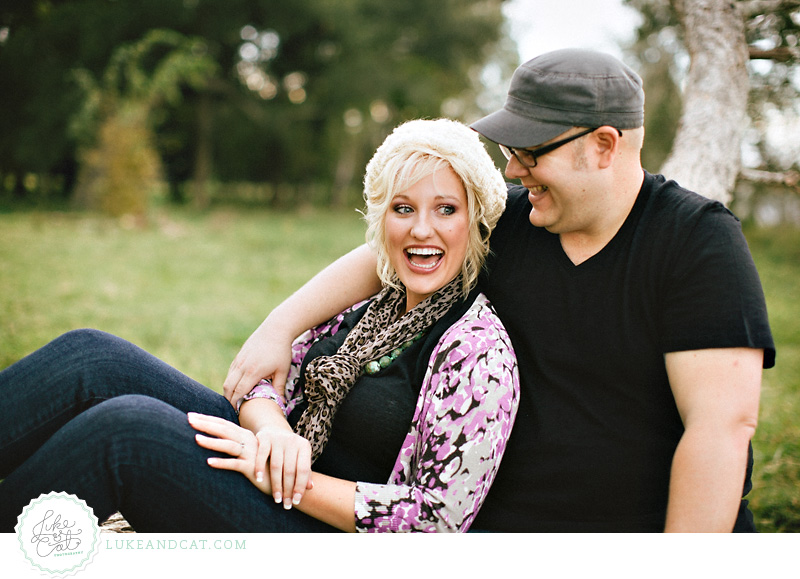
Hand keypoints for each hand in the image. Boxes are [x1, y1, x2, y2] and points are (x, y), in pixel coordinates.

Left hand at [188, 413, 311, 507]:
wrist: (286, 479)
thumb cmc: (265, 467)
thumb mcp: (250, 454)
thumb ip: (237, 448)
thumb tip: (221, 443)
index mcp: (246, 437)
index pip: (224, 424)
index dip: (208, 419)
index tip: (192, 415)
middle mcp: (248, 442)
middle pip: (224, 430)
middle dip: (206, 424)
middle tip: (188, 419)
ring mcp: (251, 454)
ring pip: (228, 445)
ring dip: (212, 441)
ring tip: (196, 438)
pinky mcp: (252, 468)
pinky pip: (235, 464)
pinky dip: (222, 463)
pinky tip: (209, 462)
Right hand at [223, 323, 292, 406]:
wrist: (276, 329)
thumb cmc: (281, 350)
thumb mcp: (283, 371)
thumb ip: (279, 388)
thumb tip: (281, 404)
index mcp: (253, 372)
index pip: (239, 392)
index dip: (236, 404)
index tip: (237, 413)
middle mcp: (243, 366)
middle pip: (228, 387)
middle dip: (229, 400)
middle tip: (234, 410)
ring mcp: (239, 360)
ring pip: (228, 379)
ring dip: (228, 391)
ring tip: (234, 400)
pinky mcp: (239, 356)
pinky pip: (231, 371)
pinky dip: (231, 381)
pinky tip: (236, 387)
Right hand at [253, 426, 312, 508]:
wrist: (274, 429)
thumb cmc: (289, 450)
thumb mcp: (299, 457)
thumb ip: (304, 471)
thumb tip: (310, 488)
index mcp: (304, 446)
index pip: (303, 470)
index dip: (300, 487)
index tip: (296, 501)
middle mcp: (292, 441)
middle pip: (290, 470)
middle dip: (288, 490)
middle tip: (286, 505)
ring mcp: (278, 438)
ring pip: (276, 466)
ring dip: (276, 485)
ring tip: (277, 499)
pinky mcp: (264, 438)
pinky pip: (262, 456)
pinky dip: (260, 469)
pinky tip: (259, 481)